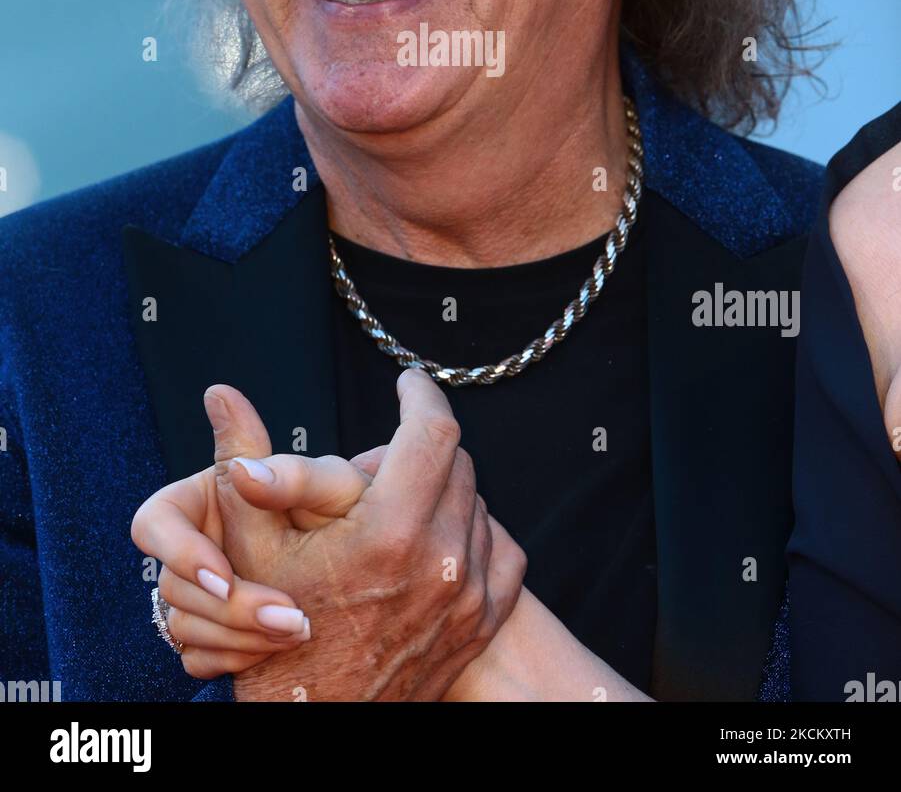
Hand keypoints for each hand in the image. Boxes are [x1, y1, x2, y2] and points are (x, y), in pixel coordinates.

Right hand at [131, 431, 377, 675]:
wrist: (364, 564)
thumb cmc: (338, 510)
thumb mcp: (319, 484)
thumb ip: (274, 453)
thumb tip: (222, 396)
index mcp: (199, 502)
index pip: (153, 522)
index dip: (182, 550)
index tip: (225, 574)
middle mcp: (188, 549)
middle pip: (172, 587)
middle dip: (229, 606)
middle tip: (286, 614)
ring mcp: (192, 596)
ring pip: (184, 629)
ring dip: (242, 635)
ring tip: (299, 631)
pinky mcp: (205, 637)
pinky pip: (199, 659)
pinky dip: (240, 659)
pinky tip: (281, 650)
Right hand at [136, 367, 525, 698]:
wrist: (314, 721)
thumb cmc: (275, 634)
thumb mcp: (252, 543)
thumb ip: (247, 462)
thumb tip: (223, 395)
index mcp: (391, 530)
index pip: (434, 429)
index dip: (420, 394)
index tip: (405, 383)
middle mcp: (441, 559)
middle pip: (458, 462)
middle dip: (425, 445)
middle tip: (390, 451)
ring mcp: (468, 595)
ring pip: (478, 504)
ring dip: (446, 490)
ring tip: (404, 497)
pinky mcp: (481, 622)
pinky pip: (500, 551)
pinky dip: (473, 534)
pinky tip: (436, 537)